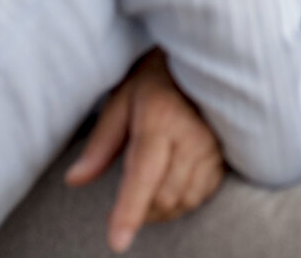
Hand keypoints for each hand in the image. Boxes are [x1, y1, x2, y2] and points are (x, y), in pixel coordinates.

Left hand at [65, 49, 224, 252]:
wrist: (207, 61)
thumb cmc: (158, 80)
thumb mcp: (122, 100)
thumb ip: (101, 143)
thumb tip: (74, 180)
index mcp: (160, 119)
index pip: (142, 174)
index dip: (129, 211)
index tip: (117, 242)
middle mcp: (192, 136)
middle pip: (164, 195)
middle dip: (141, 210)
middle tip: (126, 202)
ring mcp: (214, 146)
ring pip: (185, 199)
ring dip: (161, 208)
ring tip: (147, 193)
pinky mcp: (226, 155)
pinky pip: (203, 194)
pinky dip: (183, 200)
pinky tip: (172, 185)